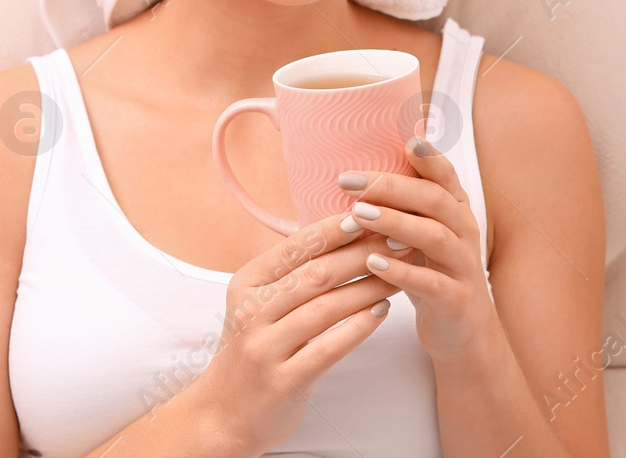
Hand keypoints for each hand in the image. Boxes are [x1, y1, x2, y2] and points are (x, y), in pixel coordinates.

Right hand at [191, 211, 403, 455]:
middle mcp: (251, 311)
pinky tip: (382, 311)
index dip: (335, 229)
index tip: (370, 214)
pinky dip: (359, 327)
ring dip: (368, 287)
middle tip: (397, 241)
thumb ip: (292, 272)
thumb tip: (344, 230)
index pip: (295, 246)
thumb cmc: (255, 346)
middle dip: (362, 254)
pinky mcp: (283, 381)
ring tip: (400, 274)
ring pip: (326, 308)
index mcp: (246, 283)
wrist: (225, 410)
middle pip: (316, 274)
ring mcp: (265, 347)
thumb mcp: (259, 303)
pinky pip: (328, 348)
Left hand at [337, 135, 500, 365]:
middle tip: (348, 180)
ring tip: (359, 214)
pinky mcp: (455, 300)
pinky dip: (401, 271)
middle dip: (392, 186)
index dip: (428, 156)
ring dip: (395, 222)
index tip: (404, 138)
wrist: (463, 333)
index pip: (445, 176)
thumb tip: (354, 173)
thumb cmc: (431, 274)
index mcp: (455, 211)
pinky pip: (431, 282)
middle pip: (434, 200)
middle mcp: (464, 233)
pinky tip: (373, 263)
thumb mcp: (422, 236)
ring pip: (434, 236)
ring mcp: (463, 266)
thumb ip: (401, 206)